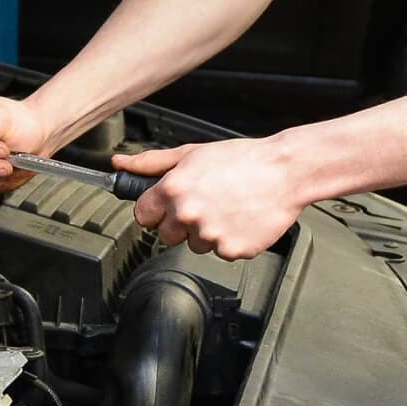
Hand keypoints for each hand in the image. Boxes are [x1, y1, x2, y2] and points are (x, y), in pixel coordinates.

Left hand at [117, 138, 306, 258]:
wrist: (286, 171)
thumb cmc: (243, 160)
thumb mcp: (192, 153)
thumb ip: (151, 162)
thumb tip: (120, 163)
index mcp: (173, 189)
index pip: (143, 214)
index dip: (156, 209)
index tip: (168, 206)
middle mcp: (188, 214)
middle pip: (165, 234)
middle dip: (179, 223)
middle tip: (203, 204)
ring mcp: (209, 235)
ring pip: (194, 245)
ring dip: (205, 232)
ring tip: (226, 209)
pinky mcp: (231, 250)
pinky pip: (220, 252)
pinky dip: (229, 240)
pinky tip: (239, 220)